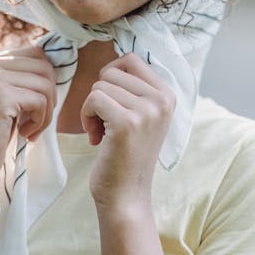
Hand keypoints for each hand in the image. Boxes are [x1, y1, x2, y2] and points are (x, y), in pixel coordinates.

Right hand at [0, 46, 55, 182]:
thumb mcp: (5, 98)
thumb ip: (22, 79)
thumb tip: (58, 65)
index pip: (36, 53)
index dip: (47, 80)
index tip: (38, 105)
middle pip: (44, 67)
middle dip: (50, 96)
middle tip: (37, 119)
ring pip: (45, 84)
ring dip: (46, 112)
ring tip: (31, 128)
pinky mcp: (1, 96)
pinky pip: (40, 102)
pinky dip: (40, 121)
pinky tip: (26, 133)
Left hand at [81, 53, 174, 210]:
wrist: (126, 196)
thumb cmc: (126, 156)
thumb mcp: (141, 116)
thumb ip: (135, 88)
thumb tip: (116, 57)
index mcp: (168, 95)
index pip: (131, 59)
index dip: (111, 78)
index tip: (113, 105)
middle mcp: (163, 100)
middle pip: (112, 71)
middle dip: (100, 96)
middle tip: (106, 124)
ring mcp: (147, 110)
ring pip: (100, 85)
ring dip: (92, 109)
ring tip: (103, 133)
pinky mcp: (128, 122)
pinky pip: (93, 99)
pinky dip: (86, 117)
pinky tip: (97, 139)